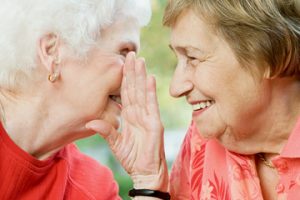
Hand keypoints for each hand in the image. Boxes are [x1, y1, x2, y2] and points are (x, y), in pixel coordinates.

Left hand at [86, 52, 167, 190]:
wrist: (145, 171)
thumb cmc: (132, 157)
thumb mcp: (115, 143)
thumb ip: (106, 131)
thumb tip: (91, 122)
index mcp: (129, 116)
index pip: (126, 93)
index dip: (123, 78)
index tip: (120, 63)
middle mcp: (139, 113)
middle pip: (134, 88)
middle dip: (132, 71)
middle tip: (130, 53)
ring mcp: (148, 116)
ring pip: (143, 92)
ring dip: (140, 76)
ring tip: (139, 60)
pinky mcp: (154, 123)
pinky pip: (152, 105)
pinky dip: (150, 92)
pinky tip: (149, 78)